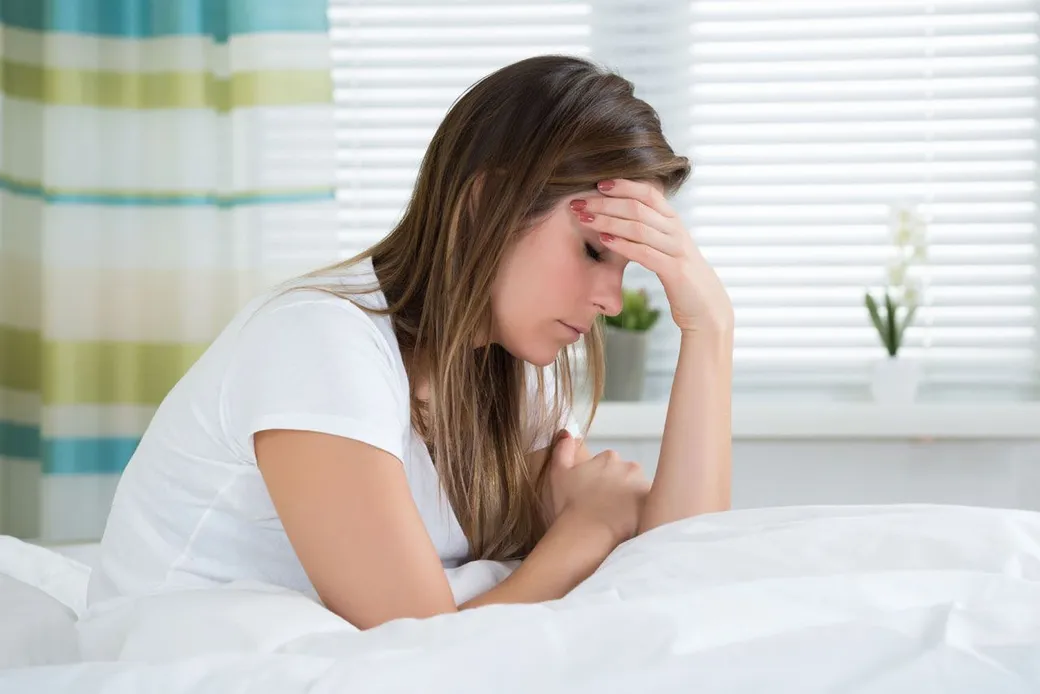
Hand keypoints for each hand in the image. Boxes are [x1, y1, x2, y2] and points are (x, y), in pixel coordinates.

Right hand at [545, 431, 649, 544]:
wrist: (585, 533)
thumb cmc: (570, 506)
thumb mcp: (559, 474)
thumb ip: (563, 449)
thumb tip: (567, 432)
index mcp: (608, 458)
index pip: (611, 465)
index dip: (603, 481)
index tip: (597, 495)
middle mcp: (629, 466)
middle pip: (629, 477)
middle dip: (621, 490)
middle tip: (608, 509)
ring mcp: (643, 485)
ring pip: (641, 492)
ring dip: (634, 502)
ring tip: (619, 520)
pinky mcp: (653, 504)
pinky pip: (652, 507)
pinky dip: (644, 513)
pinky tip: (631, 524)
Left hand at [573, 178, 733, 334]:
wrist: (707, 308)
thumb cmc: (681, 278)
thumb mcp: (667, 249)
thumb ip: (650, 232)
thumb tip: (622, 218)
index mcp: (674, 222)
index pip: (648, 193)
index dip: (623, 185)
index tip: (598, 184)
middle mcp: (676, 230)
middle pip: (638, 207)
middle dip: (605, 203)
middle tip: (579, 202)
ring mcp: (677, 249)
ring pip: (639, 227)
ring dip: (608, 221)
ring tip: (584, 219)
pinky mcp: (675, 271)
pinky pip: (645, 253)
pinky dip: (622, 245)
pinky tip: (603, 241)